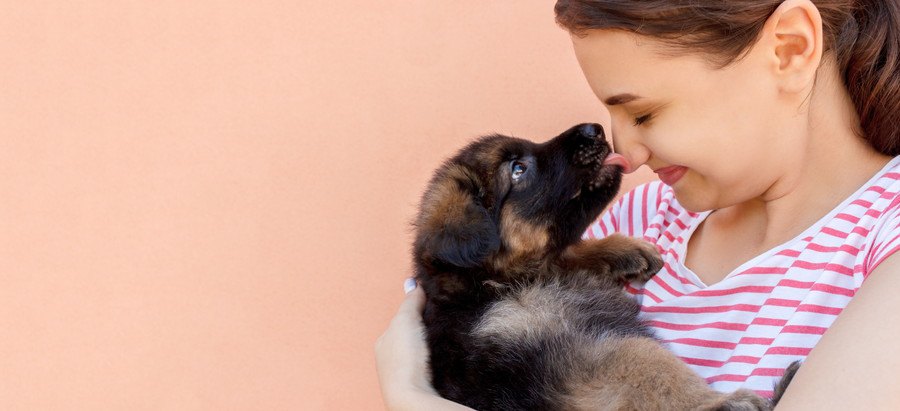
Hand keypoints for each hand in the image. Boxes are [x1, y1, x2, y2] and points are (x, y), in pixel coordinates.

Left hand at [375, 279, 434, 406]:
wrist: (412, 397)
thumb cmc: (404, 358)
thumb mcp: (406, 320)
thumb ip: (410, 301)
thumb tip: (413, 283)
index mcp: (383, 342)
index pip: (400, 321)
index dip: (415, 312)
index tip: (433, 305)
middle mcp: (390, 358)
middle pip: (411, 337)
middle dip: (424, 330)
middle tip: (443, 320)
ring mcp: (404, 373)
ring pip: (420, 352)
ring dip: (431, 346)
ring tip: (448, 337)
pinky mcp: (419, 384)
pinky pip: (429, 366)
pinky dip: (437, 360)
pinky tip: (446, 357)